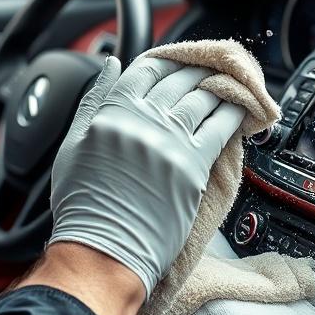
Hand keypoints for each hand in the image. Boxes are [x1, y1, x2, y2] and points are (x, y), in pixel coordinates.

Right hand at [48, 54, 245, 299]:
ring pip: (202, 98)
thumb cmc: (83, 205)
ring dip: (217, 86)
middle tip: (209, 68)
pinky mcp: (192, 166)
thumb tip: (111, 66)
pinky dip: (233, 112)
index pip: (145, 70)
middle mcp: (141, 121)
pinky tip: (242, 107)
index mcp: (110, 112)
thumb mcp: (73, 144)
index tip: (176, 64)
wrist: (102, 251)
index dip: (165, 62)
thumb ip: (93, 100)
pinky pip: (220, 126)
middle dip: (195, 70)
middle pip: (178, 80)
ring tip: (228, 84)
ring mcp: (168, 142)